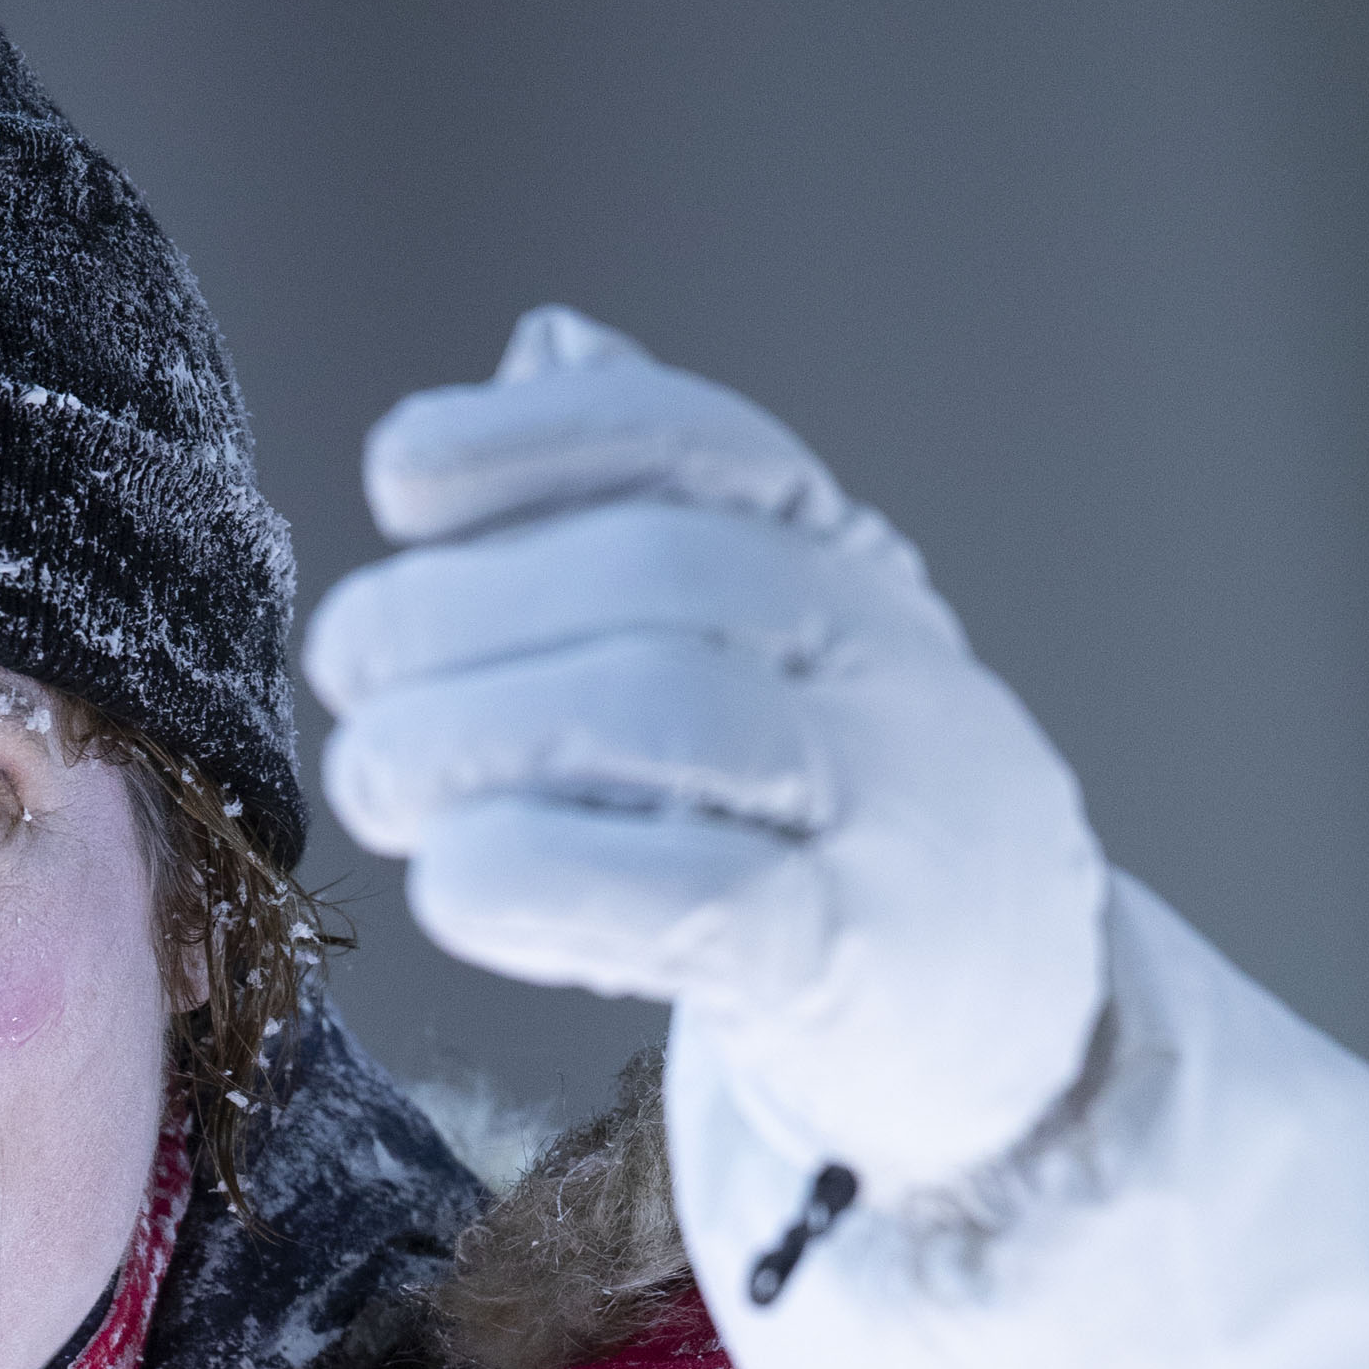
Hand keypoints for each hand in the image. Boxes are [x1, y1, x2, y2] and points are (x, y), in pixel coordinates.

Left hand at [305, 309, 1106, 1195]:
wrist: (1019, 1022)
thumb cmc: (840, 829)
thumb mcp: (772, 651)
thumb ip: (657, 513)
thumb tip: (543, 347)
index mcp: (840, 561)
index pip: (697, 444)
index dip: (535, 444)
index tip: (397, 480)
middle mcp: (875, 655)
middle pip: (664, 574)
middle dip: (466, 609)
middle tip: (350, 679)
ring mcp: (881, 806)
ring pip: (679, 716)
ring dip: (482, 734)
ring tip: (372, 779)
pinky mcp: (859, 964)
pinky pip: (714, 901)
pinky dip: (559, 880)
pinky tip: (455, 883)